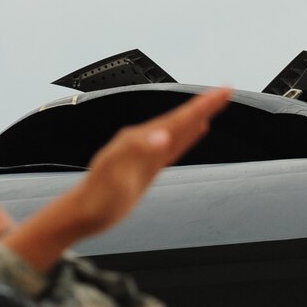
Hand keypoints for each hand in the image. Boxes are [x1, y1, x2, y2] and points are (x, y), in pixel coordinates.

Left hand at [2, 87, 232, 271]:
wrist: (80, 215)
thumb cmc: (97, 200)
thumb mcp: (118, 179)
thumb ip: (140, 154)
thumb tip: (163, 136)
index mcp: (138, 141)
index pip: (177, 119)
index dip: (201, 106)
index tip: (222, 92)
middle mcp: (142, 141)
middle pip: (180, 119)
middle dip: (203, 105)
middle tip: (226, 91)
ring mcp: (145, 152)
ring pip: (178, 129)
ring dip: (197, 117)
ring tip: (215, 104)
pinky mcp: (147, 166)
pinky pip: (173, 146)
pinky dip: (187, 136)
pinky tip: (196, 131)